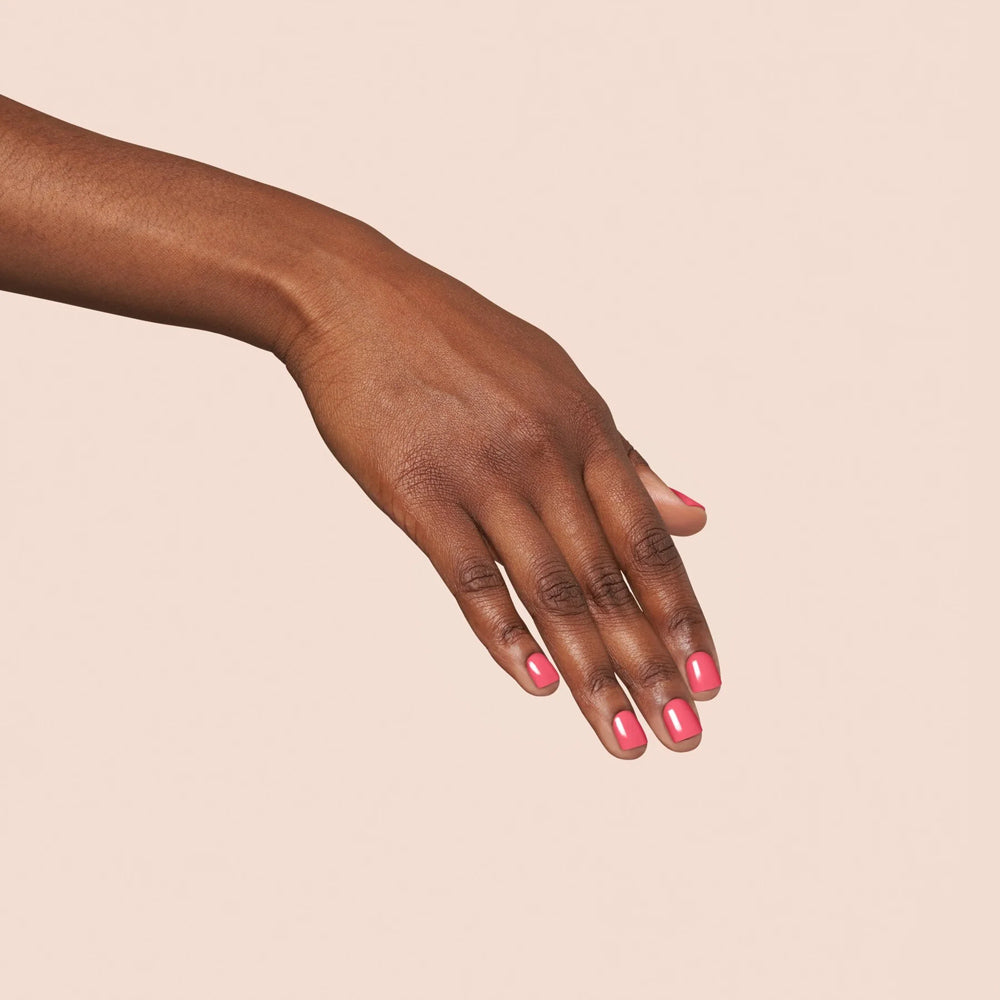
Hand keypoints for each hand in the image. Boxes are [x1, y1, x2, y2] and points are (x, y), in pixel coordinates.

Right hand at [281, 227, 721, 758]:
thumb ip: (625, 458)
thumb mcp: (560, 381)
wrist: (356, 297)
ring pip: (550, 588)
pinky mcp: (418, 494)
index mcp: (586, 428)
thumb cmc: (460, 340)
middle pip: (608, 578)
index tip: (709, 678)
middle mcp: (545, 455)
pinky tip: (538, 683)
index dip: (682, 613)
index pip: (649, 539)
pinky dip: (505, 632)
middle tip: (684, 734)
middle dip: (651, 664)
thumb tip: (695, 513)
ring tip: (624, 737)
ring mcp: (482, 475)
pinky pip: (469, 576)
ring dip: (592, 671)